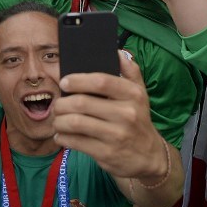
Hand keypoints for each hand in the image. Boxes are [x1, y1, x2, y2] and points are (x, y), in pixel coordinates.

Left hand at [52, 53, 166, 179]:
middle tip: (57, 105)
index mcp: (133, 95)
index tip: (64, 82)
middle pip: (82, 103)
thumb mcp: (141, 94)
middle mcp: (126, 114)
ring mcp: (116, 135)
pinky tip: (62, 135)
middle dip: (62, 103)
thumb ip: (130, 71)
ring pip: (75, 123)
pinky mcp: (106, 154)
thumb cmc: (138, 119)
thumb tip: (116, 51)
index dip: (78, 80)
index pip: (101, 81)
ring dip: (59, 121)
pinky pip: (76, 142)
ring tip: (58, 120)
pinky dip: (63, 137)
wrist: (149, 156)